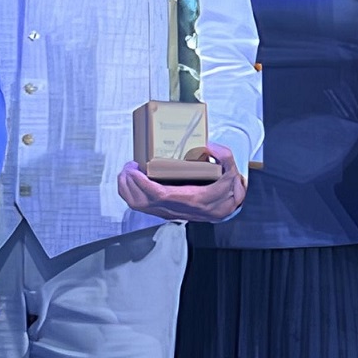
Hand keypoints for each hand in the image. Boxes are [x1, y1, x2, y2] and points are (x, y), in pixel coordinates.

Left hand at [117, 143, 246, 222]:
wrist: (226, 210)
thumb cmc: (225, 191)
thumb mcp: (231, 172)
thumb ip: (225, 157)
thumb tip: (210, 146)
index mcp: (189, 199)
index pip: (158, 195)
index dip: (142, 183)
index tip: (135, 169)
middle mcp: (174, 208)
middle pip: (141, 201)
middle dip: (128, 183)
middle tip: (129, 165)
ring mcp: (167, 211)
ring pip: (137, 206)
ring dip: (126, 188)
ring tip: (127, 171)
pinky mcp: (163, 210)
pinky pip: (141, 206)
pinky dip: (131, 193)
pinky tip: (132, 180)